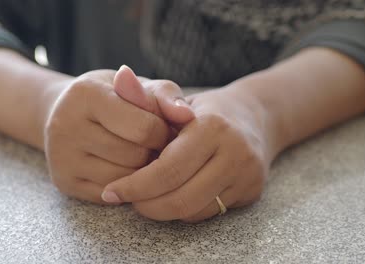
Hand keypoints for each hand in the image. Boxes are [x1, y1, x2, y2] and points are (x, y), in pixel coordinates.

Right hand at [44, 67, 193, 203]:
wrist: (68, 113)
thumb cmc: (115, 98)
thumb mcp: (140, 87)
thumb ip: (166, 97)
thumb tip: (188, 116)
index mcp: (86, 93)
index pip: (144, 128)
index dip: (163, 132)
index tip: (164, 129)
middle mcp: (65, 124)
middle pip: (134, 156)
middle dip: (153, 153)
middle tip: (154, 145)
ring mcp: (61, 156)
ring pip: (124, 180)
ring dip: (142, 171)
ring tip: (142, 155)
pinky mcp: (64, 181)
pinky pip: (111, 195)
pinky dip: (127, 186)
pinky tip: (126, 169)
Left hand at [103, 86, 270, 221]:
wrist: (253, 117)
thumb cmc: (204, 110)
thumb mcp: (176, 99)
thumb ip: (146, 95)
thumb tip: (120, 76)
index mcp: (212, 126)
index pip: (167, 170)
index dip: (135, 186)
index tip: (111, 191)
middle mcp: (235, 153)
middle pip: (181, 198)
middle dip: (146, 205)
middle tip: (125, 200)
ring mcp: (247, 175)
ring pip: (194, 212)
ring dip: (162, 211)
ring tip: (144, 199)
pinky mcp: (252, 191)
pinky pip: (208, 213)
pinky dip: (183, 210)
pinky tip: (170, 197)